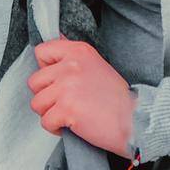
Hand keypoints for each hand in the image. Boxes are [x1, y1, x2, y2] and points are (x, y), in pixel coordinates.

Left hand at [26, 36, 137, 158]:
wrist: (135, 120)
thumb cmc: (118, 98)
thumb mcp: (96, 66)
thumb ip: (73, 58)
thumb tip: (57, 42)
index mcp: (78, 51)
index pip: (42, 52)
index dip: (45, 69)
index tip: (56, 80)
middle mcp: (70, 66)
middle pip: (34, 81)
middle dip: (46, 96)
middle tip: (64, 102)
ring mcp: (67, 87)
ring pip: (37, 103)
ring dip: (50, 113)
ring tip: (69, 114)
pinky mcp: (66, 108)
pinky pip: (45, 121)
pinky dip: (56, 128)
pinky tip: (72, 125)